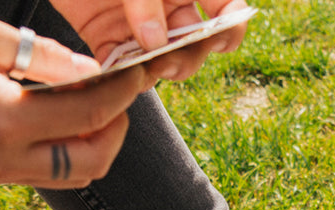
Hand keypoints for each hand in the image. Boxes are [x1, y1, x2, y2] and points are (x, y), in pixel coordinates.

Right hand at [0, 16, 150, 185]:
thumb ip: (45, 57)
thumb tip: (94, 71)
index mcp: (5, 118)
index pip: (90, 113)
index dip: (124, 91)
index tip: (143, 70)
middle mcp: (6, 158)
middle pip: (94, 160)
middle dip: (118, 128)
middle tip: (121, 94)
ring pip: (76, 176)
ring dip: (98, 145)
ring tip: (98, 106)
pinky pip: (51, 174)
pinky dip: (72, 151)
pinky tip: (68, 118)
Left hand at [49, 0, 251, 80]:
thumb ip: (145, 0)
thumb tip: (156, 44)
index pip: (226, 10)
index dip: (230, 28)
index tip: (219, 41)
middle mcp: (168, 6)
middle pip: (193, 44)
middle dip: (185, 57)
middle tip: (168, 62)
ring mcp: (137, 24)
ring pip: (158, 61)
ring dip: (153, 71)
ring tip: (141, 70)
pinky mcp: (105, 37)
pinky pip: (119, 66)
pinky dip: (119, 76)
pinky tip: (116, 76)